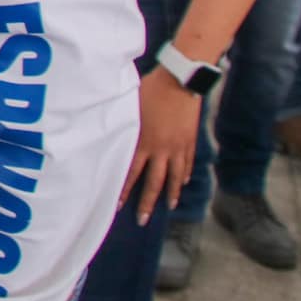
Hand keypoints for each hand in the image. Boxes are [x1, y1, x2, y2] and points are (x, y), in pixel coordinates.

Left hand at [119, 67, 198, 223]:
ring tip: (169, 206)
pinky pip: (188, 163)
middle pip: (154, 182)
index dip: (125, 190)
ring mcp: (178, 146)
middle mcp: (161, 149)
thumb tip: (110, 133)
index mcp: (143, 141)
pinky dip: (185, 174)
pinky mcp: (190, 140)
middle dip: (148, 203)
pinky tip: (183, 183)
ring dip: (170, 193)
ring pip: (174, 177)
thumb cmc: (150, 89)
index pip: (131, 173)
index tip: (119, 205)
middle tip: (143, 219)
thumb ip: (122, 124)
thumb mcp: (130, 107)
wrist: (179, 81)